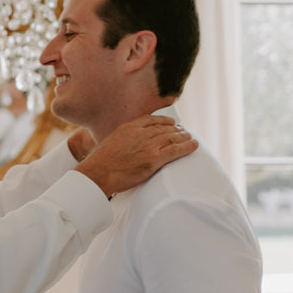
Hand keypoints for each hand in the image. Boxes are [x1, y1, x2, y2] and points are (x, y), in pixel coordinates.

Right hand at [72, 115, 196, 196]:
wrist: (98, 172)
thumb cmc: (101, 162)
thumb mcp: (111, 141)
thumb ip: (124, 138)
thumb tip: (128, 144)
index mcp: (129, 127)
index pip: (151, 120)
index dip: (164, 121)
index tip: (171, 123)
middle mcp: (141, 133)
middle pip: (164, 128)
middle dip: (176, 130)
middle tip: (184, 131)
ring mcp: (148, 146)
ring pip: (171, 138)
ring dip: (183, 137)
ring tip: (190, 137)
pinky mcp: (154, 159)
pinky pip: (175, 150)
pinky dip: (186, 147)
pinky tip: (194, 145)